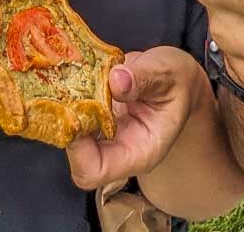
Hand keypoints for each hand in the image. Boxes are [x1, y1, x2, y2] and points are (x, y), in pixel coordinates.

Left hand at [66, 47, 204, 190]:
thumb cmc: (178, 82)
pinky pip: (73, 114)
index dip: (77, 148)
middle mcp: (118, 149)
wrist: (177, 79)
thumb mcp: (168, 73)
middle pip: (77, 155)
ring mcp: (104, 134)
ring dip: (65, 107)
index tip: (76, 111)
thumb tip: (117, 81)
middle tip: (68, 88)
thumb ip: (144, 77)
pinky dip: (69, 96)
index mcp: (139, 152)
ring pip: (71, 133)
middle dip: (68, 123)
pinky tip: (75, 74)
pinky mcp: (96, 117)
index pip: (95, 170)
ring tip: (72, 76)